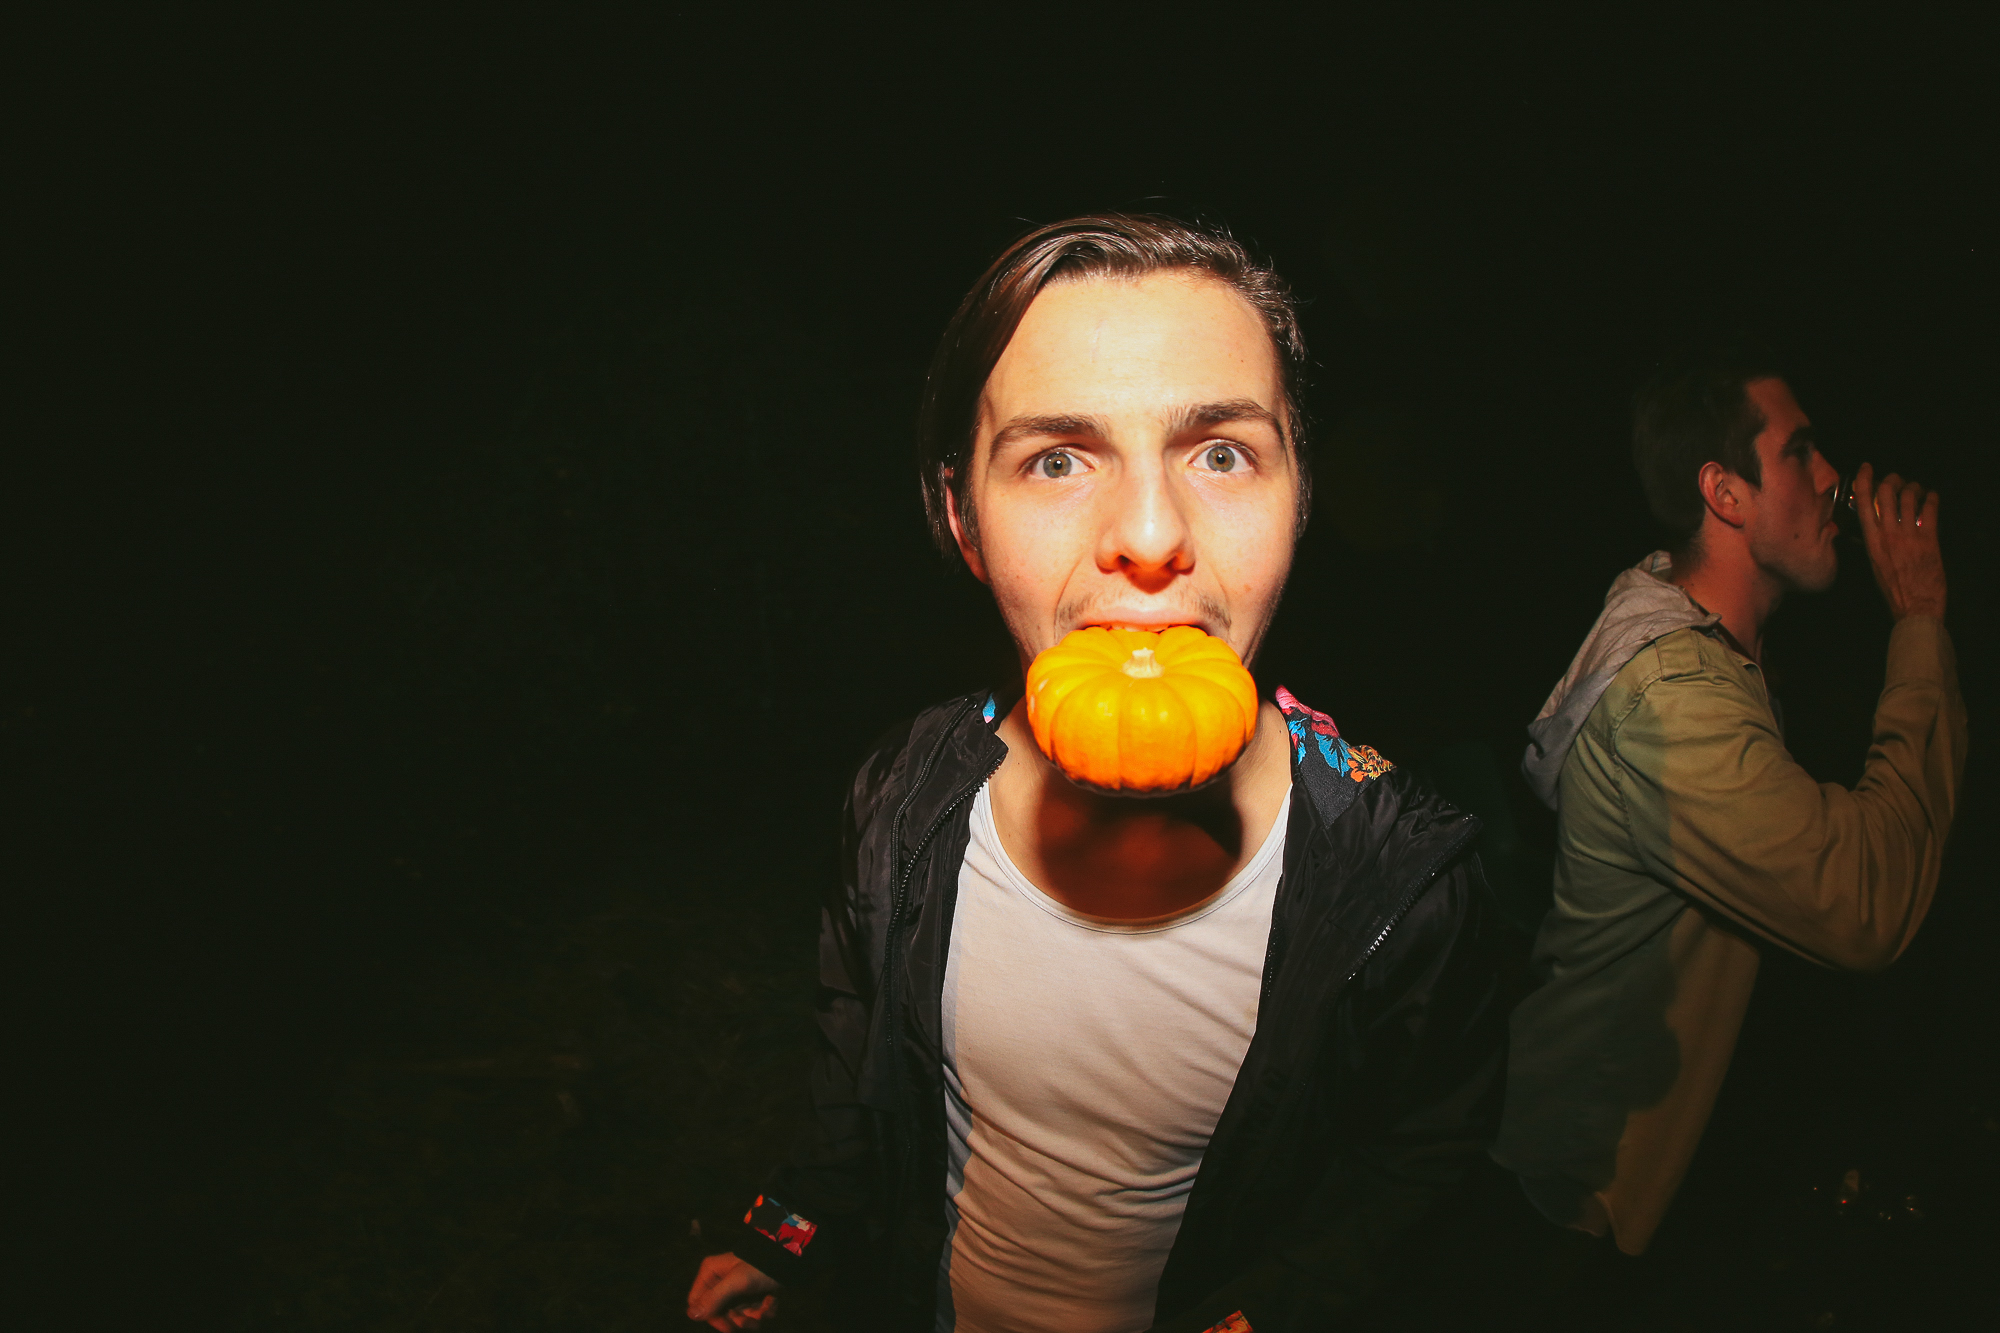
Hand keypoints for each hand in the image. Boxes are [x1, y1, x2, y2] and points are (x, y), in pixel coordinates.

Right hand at [687, 1252, 779, 1329]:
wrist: (789, 1258)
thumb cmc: (760, 1267)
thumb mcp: (737, 1282)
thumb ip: (715, 1298)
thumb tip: (692, 1315)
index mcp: (710, 1273)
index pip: (697, 1303)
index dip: (712, 1317)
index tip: (728, 1325)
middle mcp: (719, 1281)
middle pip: (719, 1313)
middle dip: (738, 1319)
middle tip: (752, 1322)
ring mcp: (735, 1289)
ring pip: (736, 1315)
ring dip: (753, 1317)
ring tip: (766, 1312)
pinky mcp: (751, 1294)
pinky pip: (751, 1310)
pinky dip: (763, 1310)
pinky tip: (772, 1303)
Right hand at [1854, 462, 1945, 620]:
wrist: (1914, 606)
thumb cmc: (1893, 590)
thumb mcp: (1875, 565)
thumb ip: (1875, 543)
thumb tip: (1874, 529)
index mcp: (1871, 541)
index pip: (1864, 502)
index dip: (1864, 480)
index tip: (1867, 468)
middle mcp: (1888, 534)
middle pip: (1887, 493)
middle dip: (1893, 479)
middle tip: (1897, 479)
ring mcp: (1909, 535)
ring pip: (1909, 497)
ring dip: (1913, 488)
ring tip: (1915, 489)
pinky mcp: (1929, 539)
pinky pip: (1930, 510)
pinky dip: (1932, 499)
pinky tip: (1932, 497)